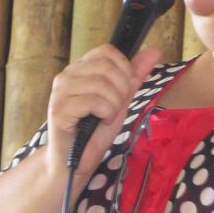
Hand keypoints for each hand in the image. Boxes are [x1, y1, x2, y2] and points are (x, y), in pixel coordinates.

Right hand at [46, 44, 159, 179]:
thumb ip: (135, 75)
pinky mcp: (59, 109)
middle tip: (115, 107)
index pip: (106, 51)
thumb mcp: (122, 99)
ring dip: (114, 105)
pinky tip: (99, 122)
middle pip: (107, 66)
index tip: (123, 90)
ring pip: (102, 84)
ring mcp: (60, 91)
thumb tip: (154, 50)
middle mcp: (67, 75)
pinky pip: (95, 102)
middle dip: (121, 90)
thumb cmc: (96, 130)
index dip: (123, 69)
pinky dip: (106, 114)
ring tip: (106, 117)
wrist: (76, 162)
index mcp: (81, 69)